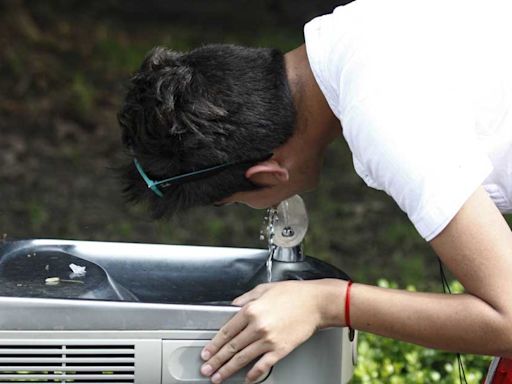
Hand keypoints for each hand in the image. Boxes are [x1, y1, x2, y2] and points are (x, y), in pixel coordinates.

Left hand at [199, 279, 345, 382]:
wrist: (316, 302)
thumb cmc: (293, 294)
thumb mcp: (264, 289)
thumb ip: (245, 298)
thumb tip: (232, 306)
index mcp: (251, 310)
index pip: (226, 331)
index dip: (214, 344)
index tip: (207, 352)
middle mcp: (257, 326)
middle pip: (231, 347)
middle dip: (216, 361)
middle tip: (206, 369)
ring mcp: (269, 339)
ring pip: (243, 358)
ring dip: (228, 370)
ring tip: (218, 377)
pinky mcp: (281, 349)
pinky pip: (263, 365)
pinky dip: (253, 374)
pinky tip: (247, 378)